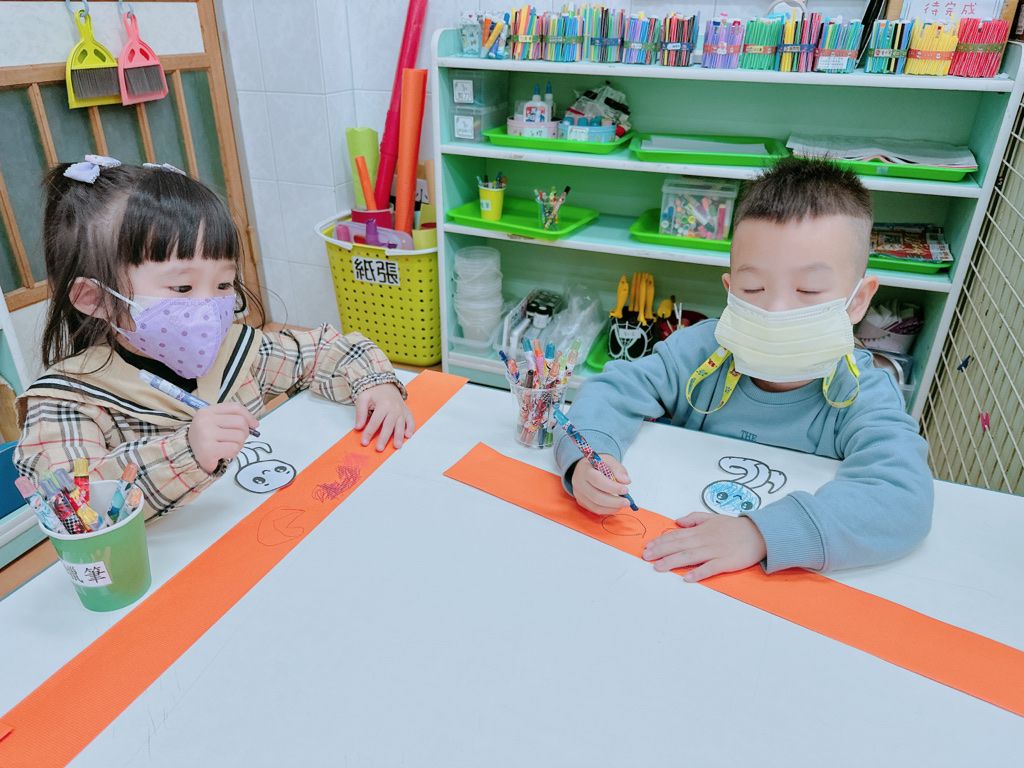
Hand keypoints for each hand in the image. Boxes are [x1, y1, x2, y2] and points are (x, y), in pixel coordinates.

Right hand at [187, 403, 259, 473]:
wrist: (189, 456)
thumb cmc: (207, 438)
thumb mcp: (216, 423)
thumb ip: (233, 419)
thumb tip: (254, 424)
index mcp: (207, 411)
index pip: (235, 407)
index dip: (249, 416)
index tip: (254, 425)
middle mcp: (205, 421)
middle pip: (240, 422)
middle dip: (244, 433)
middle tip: (236, 439)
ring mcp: (206, 435)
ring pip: (239, 437)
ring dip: (238, 444)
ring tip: (227, 446)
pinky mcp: (208, 450)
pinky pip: (234, 448)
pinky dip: (233, 452)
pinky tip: (223, 453)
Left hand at [354, 383, 414, 449]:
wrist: (386, 384)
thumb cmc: (374, 392)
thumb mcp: (363, 398)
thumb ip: (360, 412)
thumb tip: (358, 427)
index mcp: (383, 404)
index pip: (375, 421)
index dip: (369, 432)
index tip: (364, 442)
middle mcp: (394, 408)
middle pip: (388, 426)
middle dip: (383, 438)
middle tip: (379, 448)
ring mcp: (401, 410)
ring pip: (400, 425)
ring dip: (399, 436)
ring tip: (396, 446)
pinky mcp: (406, 412)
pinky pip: (410, 420)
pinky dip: (410, 428)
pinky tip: (407, 435)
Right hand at [570, 454, 630, 514]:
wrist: (583, 469)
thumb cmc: (597, 465)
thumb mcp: (608, 460)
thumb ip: (618, 469)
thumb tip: (626, 481)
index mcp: (585, 470)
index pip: (598, 480)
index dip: (612, 487)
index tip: (625, 489)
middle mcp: (579, 483)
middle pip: (596, 496)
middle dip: (613, 501)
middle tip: (627, 502)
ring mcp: (579, 494)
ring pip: (595, 506)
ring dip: (611, 507)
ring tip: (623, 504)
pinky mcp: (581, 502)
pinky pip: (594, 509)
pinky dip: (607, 510)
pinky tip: (615, 506)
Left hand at [642, 511, 766, 581]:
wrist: (759, 533)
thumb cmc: (735, 527)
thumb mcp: (713, 517)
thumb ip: (694, 518)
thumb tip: (678, 521)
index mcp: (701, 530)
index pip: (677, 535)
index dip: (661, 540)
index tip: (649, 546)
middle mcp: (705, 540)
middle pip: (679, 545)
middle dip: (661, 551)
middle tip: (646, 557)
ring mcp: (715, 551)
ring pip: (690, 556)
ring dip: (672, 562)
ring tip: (658, 567)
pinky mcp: (726, 562)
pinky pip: (710, 568)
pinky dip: (698, 572)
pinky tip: (687, 577)